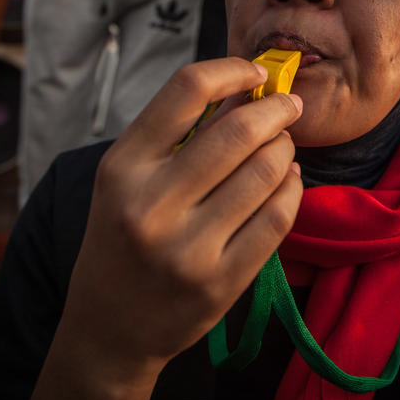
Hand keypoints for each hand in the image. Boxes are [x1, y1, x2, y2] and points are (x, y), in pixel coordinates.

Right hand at [56, 58, 304, 386]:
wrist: (107, 330)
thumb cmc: (122, 238)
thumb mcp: (125, 179)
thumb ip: (175, 134)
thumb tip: (246, 88)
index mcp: (122, 167)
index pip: (187, 90)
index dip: (233, 70)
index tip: (256, 73)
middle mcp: (151, 205)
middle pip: (239, 130)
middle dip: (277, 109)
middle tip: (288, 108)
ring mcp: (187, 248)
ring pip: (266, 172)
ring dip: (286, 150)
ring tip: (282, 149)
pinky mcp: (221, 282)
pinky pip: (278, 218)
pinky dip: (292, 189)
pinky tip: (287, 183)